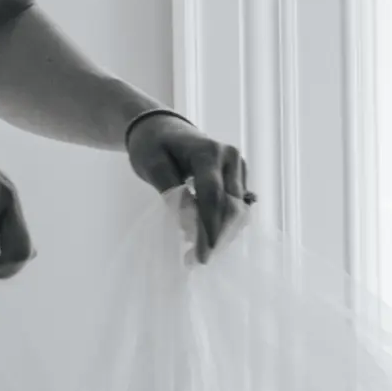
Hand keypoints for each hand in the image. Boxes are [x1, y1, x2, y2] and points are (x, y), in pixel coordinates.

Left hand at [124, 107, 254, 262]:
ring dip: (221, 235)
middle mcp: (231, 158)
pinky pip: (236, 207)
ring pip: (238, 211)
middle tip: (194, 262)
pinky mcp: (239, 178)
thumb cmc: (152, 145)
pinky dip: (222, 226)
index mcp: (209, 151)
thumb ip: (171, 194)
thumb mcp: (152, 166)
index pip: (214, 197)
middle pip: (231, 207)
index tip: (201, 257)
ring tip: (194, 254)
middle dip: (216, 238)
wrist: (163, 128)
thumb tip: (189, 225)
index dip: (209, 229)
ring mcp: (239, 167)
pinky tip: (204, 239)